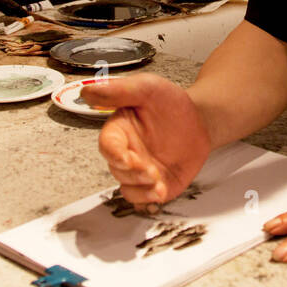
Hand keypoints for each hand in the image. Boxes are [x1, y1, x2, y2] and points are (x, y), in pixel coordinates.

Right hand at [82, 74, 212, 206]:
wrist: (199, 120)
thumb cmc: (170, 102)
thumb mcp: (147, 88)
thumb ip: (118, 90)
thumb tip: (87, 92)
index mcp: (119, 130)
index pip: (107, 145)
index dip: (114, 154)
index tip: (126, 158)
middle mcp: (126, 152)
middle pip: (117, 170)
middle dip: (133, 173)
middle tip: (151, 171)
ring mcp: (139, 171)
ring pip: (128, 187)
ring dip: (141, 189)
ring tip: (159, 184)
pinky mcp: (155, 184)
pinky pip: (144, 198)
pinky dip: (150, 199)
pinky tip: (161, 192)